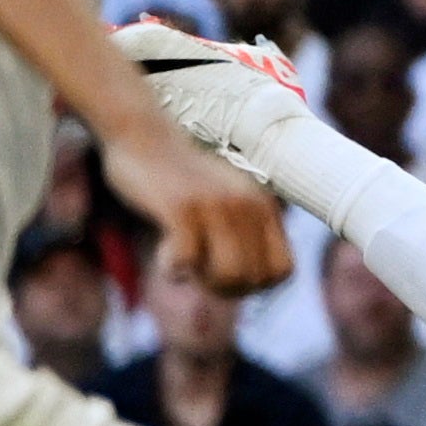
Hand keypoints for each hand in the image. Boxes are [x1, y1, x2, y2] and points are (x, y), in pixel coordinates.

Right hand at [106, 125, 289, 298]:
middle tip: (198, 272)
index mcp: (264, 207)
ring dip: (202, 281)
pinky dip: (174, 268)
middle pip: (254, 280)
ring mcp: (216, 205)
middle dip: (224, 289)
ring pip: (229, 275)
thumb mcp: (228, 199)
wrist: (144, 136)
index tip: (225, 275)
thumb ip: (246, 231)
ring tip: (184, 264)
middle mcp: (247, 205)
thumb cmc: (183, 177)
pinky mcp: (181, 206)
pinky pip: (187, 260)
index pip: (282, 272)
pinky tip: (164, 255)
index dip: (254, 286)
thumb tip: (249, 282)